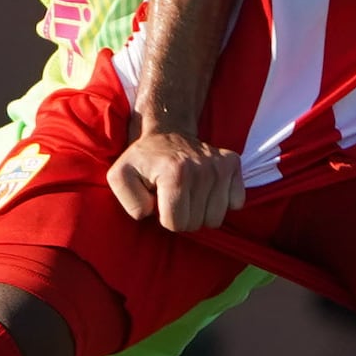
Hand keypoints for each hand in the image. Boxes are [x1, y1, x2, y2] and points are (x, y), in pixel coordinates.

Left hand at [107, 124, 240, 233]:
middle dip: (183, 216)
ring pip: (216, 218)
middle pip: (196, 223)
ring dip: (201, 211)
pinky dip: (222, 201)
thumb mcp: (119, 176)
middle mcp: (202, 169)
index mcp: (174, 173)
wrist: (168, 132)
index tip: (160, 201)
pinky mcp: (233, 164)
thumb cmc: (143, 160)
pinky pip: (236, 203)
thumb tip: (150, 212)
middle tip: (174, 197)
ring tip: (189, 193)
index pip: (175, 224)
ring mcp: (220, 166)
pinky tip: (207, 189)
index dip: (164, 218)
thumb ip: (128, 200)